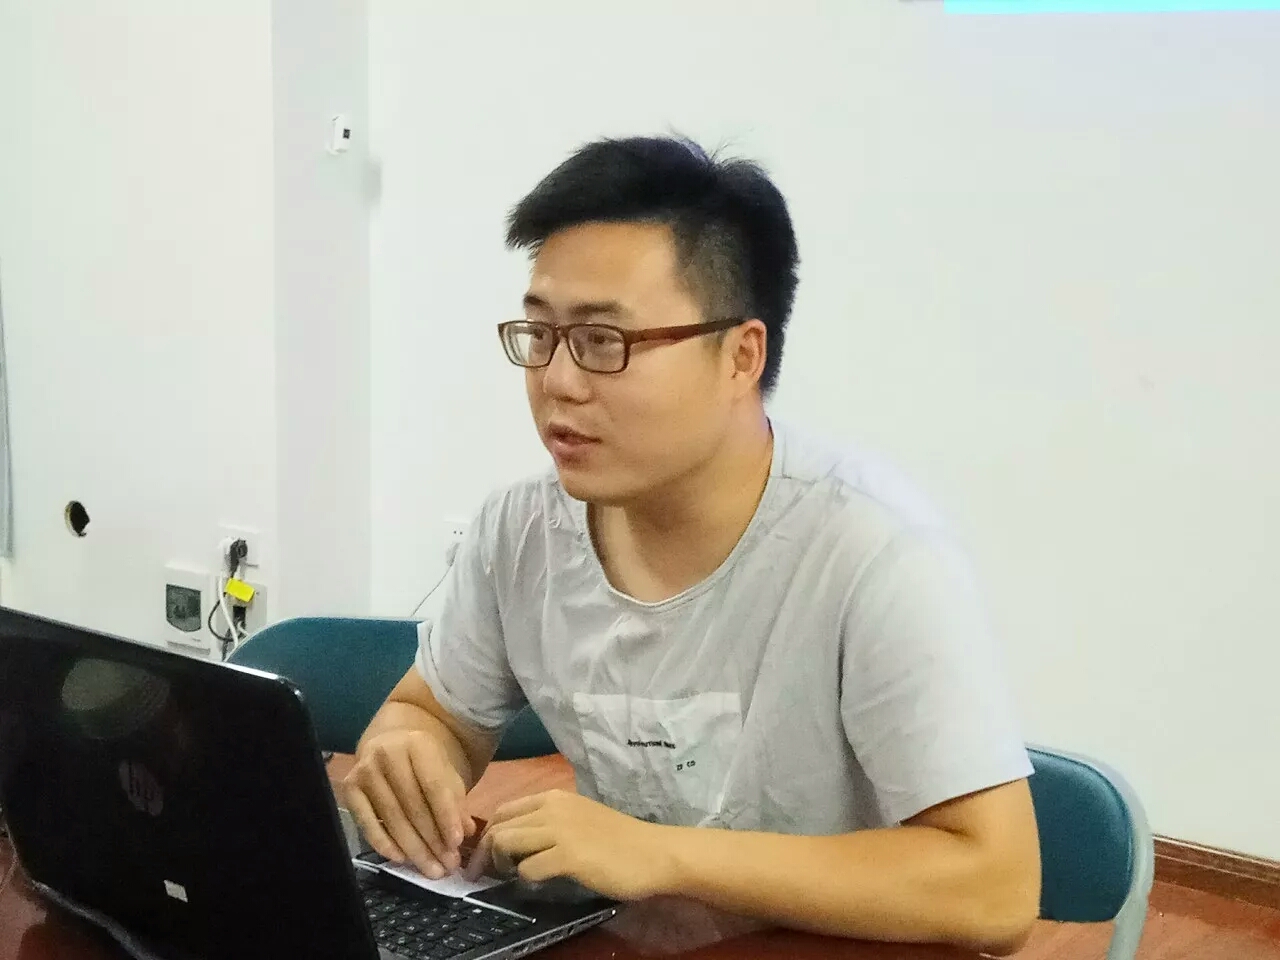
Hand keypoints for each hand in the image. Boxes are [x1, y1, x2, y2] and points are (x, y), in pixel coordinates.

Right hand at [342, 729, 476, 878]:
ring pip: (392, 817)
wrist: (390, 744)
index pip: (434, 785)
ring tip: (431, 869)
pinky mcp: (349, 788)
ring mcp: (365, 770)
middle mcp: (388, 753)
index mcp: (417, 744)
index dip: (446, 816)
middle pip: (412, 805)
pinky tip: (401, 859)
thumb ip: (456, 801)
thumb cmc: (423, 765)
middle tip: (447, 865)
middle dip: (432, 839)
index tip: (457, 843)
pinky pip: (366, 822)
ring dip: (413, 848)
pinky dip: (383, 843)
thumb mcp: (446, 774)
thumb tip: (466, 831)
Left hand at [465, 790, 676, 900]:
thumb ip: (549, 822)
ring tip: (509, 878)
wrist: (653, 853)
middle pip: (498, 827)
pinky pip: (528, 868)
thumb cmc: (619, 839)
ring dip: (500, 865)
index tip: (486, 856)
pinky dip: (524, 879)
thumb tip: (515, 838)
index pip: (503, 810)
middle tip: (484, 874)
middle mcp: (552, 808)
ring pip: (506, 843)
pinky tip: (535, 883)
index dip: (488, 834)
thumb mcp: (579, 818)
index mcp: (554, 797)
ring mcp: (560, 831)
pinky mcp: (569, 856)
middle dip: (484, 853)